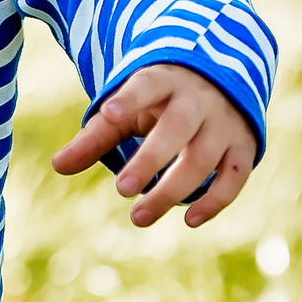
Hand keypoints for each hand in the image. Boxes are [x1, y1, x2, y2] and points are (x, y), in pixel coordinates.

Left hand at [52, 62, 257, 230]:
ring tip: (138, 217)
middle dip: (150, 159)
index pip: (147, 86)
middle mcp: (198, 100)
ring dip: (172, 190)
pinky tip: (189, 221)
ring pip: (203, 157)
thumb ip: (96, 136)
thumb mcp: (128, 110)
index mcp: (165, 81)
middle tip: (120, 190)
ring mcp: (224, 123)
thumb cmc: (159, 102)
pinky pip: (235, 176)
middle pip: (177, 127)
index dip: (130, 99)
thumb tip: (58, 166)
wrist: (220, 83)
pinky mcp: (243, 147)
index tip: (110, 113)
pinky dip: (216, 200)